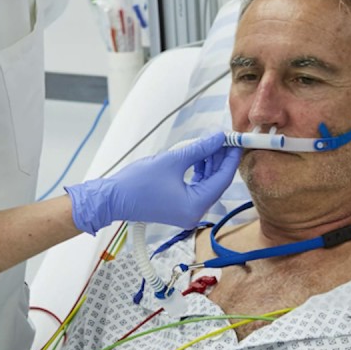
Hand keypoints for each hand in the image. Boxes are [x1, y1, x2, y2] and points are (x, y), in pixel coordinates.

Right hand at [66, 132, 241, 233]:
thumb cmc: (138, 183)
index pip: (223, 178)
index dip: (231, 157)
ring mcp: (188, 211)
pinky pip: (197, 187)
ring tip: (210, 142)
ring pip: (208, 183)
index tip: (237, 139)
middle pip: (217, 182)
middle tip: (224, 137)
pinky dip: (200, 171)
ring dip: (210, 163)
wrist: (113, 199)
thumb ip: (199, 149)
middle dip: (221, 158)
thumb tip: (218, 137)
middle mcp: (195, 212)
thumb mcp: (173, 160)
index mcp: (196, 206)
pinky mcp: (180, 206)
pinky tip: (200, 155)